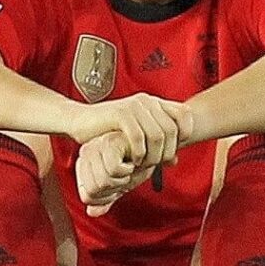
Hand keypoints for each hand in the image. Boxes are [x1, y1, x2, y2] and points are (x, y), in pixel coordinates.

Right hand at [71, 94, 189, 171]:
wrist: (80, 122)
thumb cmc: (110, 131)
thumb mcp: (139, 136)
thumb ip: (158, 145)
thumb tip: (175, 161)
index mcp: (155, 103)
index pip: (185, 115)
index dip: (185, 134)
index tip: (173, 149)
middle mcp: (147, 101)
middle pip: (172, 130)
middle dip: (167, 152)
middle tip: (157, 164)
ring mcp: (133, 106)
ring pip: (157, 135)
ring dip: (153, 155)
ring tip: (144, 164)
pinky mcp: (120, 113)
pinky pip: (139, 137)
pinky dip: (139, 153)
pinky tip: (134, 160)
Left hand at [74, 131, 154, 215]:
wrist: (156, 146)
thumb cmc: (138, 162)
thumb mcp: (119, 185)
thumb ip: (105, 199)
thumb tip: (92, 212)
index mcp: (84, 164)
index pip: (87, 197)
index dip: (107, 197)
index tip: (118, 184)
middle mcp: (86, 154)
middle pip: (94, 191)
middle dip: (116, 189)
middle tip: (126, 176)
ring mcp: (96, 147)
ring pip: (104, 181)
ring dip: (124, 180)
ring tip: (131, 167)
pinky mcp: (109, 143)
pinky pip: (113, 169)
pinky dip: (128, 170)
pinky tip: (133, 161)